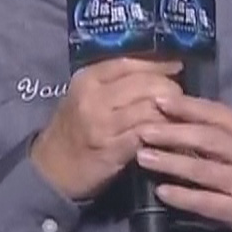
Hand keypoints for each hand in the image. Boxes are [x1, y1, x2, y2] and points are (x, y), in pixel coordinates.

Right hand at [31, 57, 183, 200]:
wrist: (51, 169)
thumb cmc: (73, 128)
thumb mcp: (84, 96)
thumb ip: (113, 82)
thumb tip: (154, 69)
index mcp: (88, 79)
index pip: (129, 62)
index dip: (157, 63)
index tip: (176, 66)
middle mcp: (94, 98)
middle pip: (145, 84)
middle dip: (170, 88)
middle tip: (180, 96)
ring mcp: (103, 125)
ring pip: (150, 108)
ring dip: (170, 113)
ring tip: (177, 116)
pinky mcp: (113, 149)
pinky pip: (147, 134)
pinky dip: (162, 133)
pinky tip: (169, 135)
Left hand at [135, 95, 231, 231]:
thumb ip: (228, 133)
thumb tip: (183, 116)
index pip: (217, 113)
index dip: (186, 106)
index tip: (158, 100)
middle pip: (206, 138)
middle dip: (171, 132)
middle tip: (143, 129)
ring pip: (202, 169)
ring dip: (169, 162)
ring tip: (143, 157)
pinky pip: (205, 202)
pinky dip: (181, 196)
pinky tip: (161, 191)